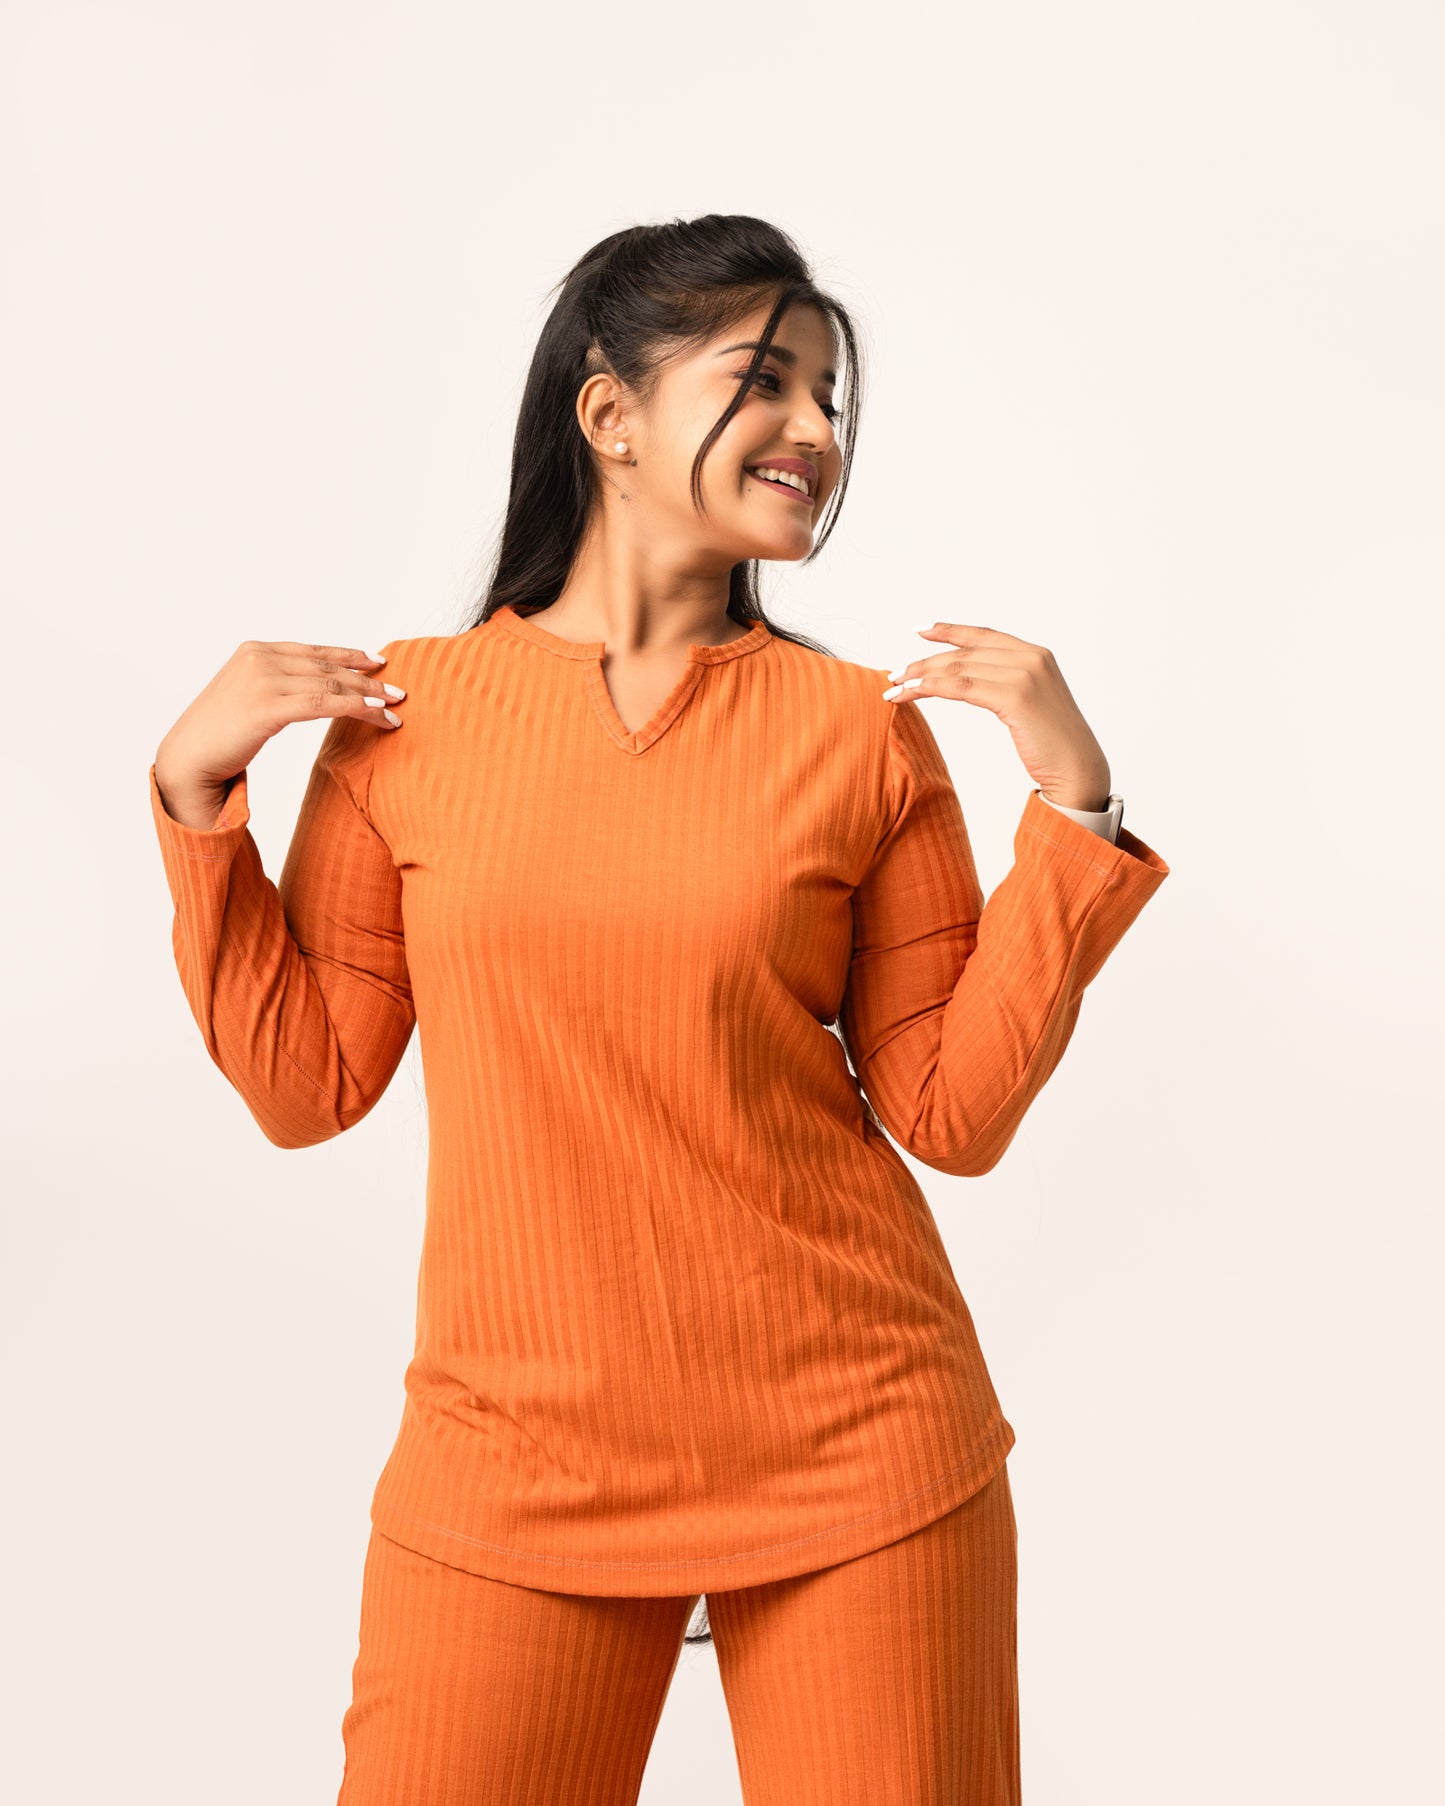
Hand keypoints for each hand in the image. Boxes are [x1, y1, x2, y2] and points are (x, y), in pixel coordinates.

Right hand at [154, 640, 404, 806]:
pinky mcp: (268, 707)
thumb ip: (276, 684)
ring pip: (330, 684)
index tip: (377, 661)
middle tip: (399, 691)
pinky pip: (324, 704)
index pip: (314, 650)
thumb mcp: (247, 696)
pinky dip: (354, 707)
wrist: (188, 756)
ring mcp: (263, 679)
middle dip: (367, 679)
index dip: (349, 655)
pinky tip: (375, 715)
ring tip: (394, 708)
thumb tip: (311, 689)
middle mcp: (260, 658)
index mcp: (255, 650)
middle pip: (327, 666)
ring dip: (368, 697)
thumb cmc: (218, 734)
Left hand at [883, 622, 1110, 810]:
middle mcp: (1031, 658)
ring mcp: (1024, 675)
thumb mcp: (1030, 704)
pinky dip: (932, 688)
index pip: (984, 636)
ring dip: (921, 677)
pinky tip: (911, 693)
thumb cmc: (1053, 744)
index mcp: (1036, 654)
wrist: (1078, 769)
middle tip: (895, 674)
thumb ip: (1007, 684)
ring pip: (958, 668)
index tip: (921, 630)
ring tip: (894, 688)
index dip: (950, 631)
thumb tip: (972, 681)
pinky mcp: (1014, 697)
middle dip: (925, 662)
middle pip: (964, 653)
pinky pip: (961, 687)